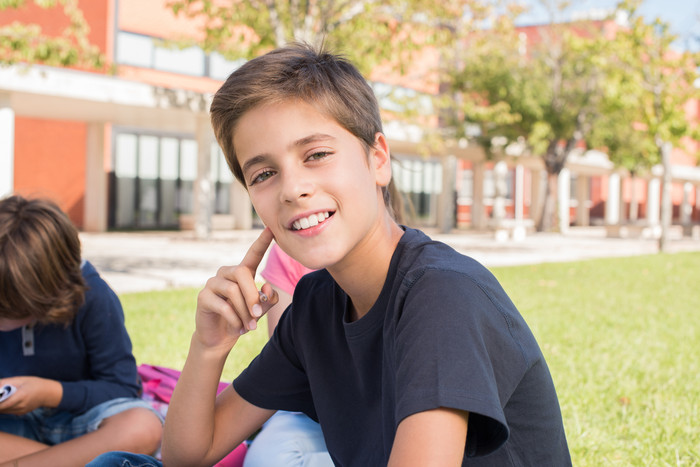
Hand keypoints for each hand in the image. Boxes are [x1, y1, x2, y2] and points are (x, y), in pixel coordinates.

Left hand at [0, 376, 61, 414]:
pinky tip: (6, 400)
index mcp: (21, 396)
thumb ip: (6, 382)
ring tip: (2, 397)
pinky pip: (8, 411)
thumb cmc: (34, 384)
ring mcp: (21, 411)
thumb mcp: (21, 380)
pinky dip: (4, 407)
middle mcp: (21, 406)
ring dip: (0, 405)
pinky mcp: (21, 413)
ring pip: (3, 411)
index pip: (2, 404)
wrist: (48, 393)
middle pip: (1, 409)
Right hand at [194, 228, 278, 350]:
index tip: (271, 229)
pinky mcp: (203, 297)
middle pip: (242, 273)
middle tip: (257, 315)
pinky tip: (238, 328)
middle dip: (253, 295)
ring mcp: (212, 283)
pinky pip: (223, 305)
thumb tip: (267, 288)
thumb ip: (268, 299)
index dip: (262, 242)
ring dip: (245, 312)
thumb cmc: (242, 319)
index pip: (253, 254)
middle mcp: (226, 273)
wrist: (221, 338)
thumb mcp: (260, 310)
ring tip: (249, 327)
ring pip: (233, 291)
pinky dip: (235, 319)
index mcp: (242, 273)